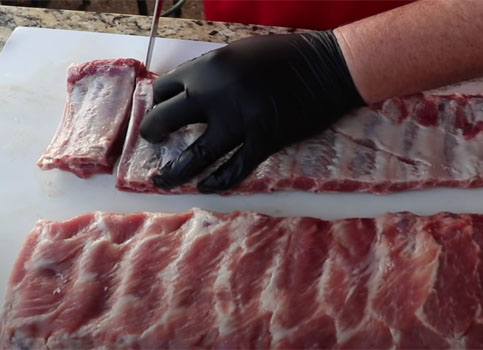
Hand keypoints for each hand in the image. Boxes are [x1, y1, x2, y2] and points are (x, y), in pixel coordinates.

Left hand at [139, 31, 363, 192]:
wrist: (329, 68)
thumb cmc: (286, 56)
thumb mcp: (239, 53)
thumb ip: (212, 73)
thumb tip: (187, 95)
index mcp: (210, 66)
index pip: (166, 88)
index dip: (158, 103)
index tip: (160, 113)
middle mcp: (217, 94)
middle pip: (169, 120)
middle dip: (154, 134)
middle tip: (153, 143)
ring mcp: (240, 121)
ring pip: (196, 154)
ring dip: (175, 172)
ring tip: (162, 181)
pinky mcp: (264, 142)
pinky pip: (233, 170)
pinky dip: (216, 182)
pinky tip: (206, 187)